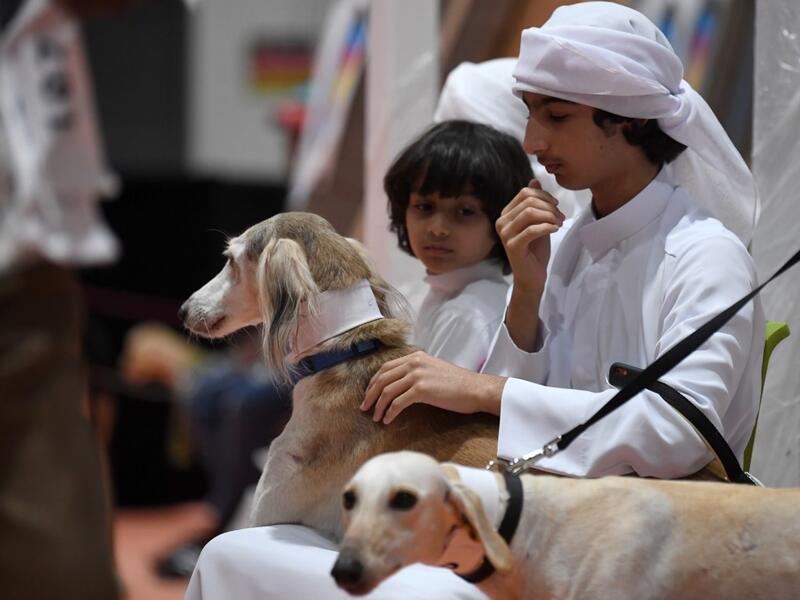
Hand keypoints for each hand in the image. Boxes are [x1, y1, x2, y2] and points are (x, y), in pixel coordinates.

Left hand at [361, 351, 504, 423]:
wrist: (476, 389)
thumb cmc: (458, 384)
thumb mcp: (434, 370)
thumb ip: (417, 372)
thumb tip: (401, 385)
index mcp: (415, 357)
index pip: (386, 368)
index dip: (374, 382)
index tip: (369, 395)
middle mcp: (414, 363)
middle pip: (382, 378)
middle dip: (370, 394)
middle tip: (365, 408)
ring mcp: (417, 375)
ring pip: (387, 391)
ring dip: (378, 406)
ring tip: (376, 417)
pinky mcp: (421, 390)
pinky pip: (398, 403)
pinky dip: (390, 412)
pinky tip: (388, 420)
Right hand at [495, 179, 564, 295]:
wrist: (532, 276)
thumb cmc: (535, 249)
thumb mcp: (538, 221)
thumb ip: (535, 203)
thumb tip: (534, 181)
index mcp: (506, 214)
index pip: (525, 193)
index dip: (544, 196)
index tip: (556, 206)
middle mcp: (502, 222)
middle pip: (528, 202)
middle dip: (549, 207)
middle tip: (561, 217)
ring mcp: (505, 235)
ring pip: (530, 213)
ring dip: (550, 216)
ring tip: (559, 223)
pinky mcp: (513, 246)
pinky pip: (532, 230)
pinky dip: (547, 227)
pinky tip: (555, 230)